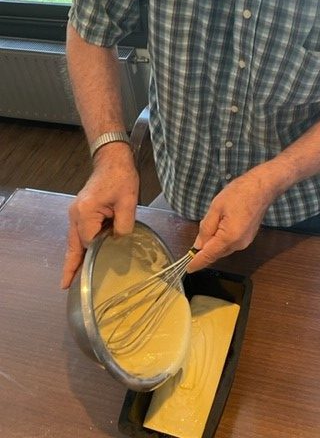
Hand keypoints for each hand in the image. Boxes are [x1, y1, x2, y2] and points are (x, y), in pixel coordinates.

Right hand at [61, 144, 138, 287]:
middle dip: (71, 265)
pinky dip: (79, 246)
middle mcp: (75, 214)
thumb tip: (120, 242)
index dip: (98, 254)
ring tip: (71, 277)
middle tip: (66, 285)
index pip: (90, 242)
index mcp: (86, 212)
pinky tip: (81, 257)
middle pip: (73, 245)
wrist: (113, 160)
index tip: (103, 267)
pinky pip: (78, 233)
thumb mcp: (128, 201)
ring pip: (74, 240)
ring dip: (74, 256)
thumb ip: (124, 225)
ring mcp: (76, 212)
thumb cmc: (121, 177)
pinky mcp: (81, 211)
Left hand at [186, 166, 278, 272]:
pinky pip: (230, 243)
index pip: (209, 255)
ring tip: (215, 220)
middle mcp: (239, 244)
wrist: (262, 187)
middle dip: (205, 247)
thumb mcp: (216, 208)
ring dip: (214, 241)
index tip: (188, 269)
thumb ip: (206, 228)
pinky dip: (222, 239)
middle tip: (202, 228)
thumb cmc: (238, 194)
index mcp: (229, 238)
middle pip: (216, 253)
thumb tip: (198, 245)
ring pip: (223, 248)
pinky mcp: (248, 238)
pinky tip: (222, 223)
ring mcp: (245, 242)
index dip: (197, 263)